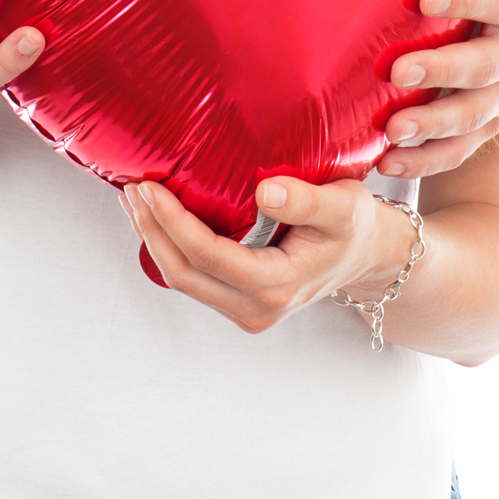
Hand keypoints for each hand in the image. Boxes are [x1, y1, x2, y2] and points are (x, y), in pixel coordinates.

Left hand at [120, 174, 415, 333]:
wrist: (366, 256)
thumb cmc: (355, 225)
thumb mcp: (343, 206)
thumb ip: (307, 201)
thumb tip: (265, 192)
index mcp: (279, 286)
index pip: (209, 256)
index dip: (173, 222)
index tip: (150, 187)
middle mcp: (258, 308)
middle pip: (185, 273)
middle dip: (151, 230)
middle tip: (132, 189)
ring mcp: (246, 311)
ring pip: (184, 280)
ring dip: (155, 239)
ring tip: (136, 199)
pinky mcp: (239, 303)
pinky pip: (194, 278)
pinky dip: (171, 247)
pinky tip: (159, 217)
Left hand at [377, 0, 498, 178]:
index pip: (498, 1)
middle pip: (481, 68)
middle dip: (440, 70)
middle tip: (397, 68)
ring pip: (470, 118)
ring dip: (430, 126)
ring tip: (390, 130)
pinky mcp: (489, 125)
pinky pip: (460, 151)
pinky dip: (427, 162)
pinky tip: (387, 163)